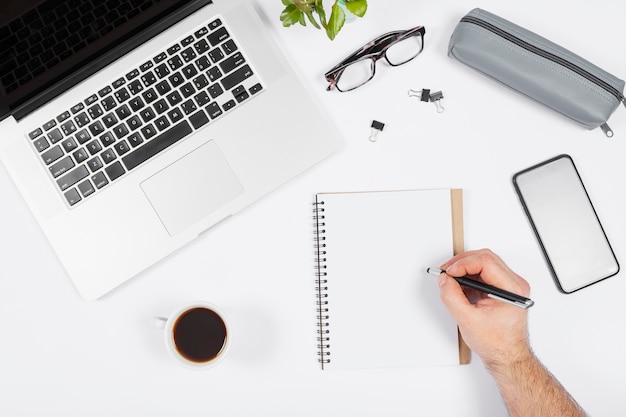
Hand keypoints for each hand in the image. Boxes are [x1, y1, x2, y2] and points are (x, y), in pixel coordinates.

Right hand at [438, 249, 531, 368]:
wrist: (507, 357)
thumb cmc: (497, 344)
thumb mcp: (468, 320)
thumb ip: (452, 297)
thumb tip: (445, 280)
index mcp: (512, 289)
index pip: (486, 261)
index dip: (463, 264)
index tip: (449, 272)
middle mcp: (514, 284)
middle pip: (485, 258)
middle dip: (462, 263)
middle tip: (447, 272)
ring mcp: (509, 286)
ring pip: (484, 264)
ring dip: (465, 269)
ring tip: (451, 280)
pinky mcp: (501, 289)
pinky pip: (484, 274)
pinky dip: (469, 277)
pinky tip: (460, 287)